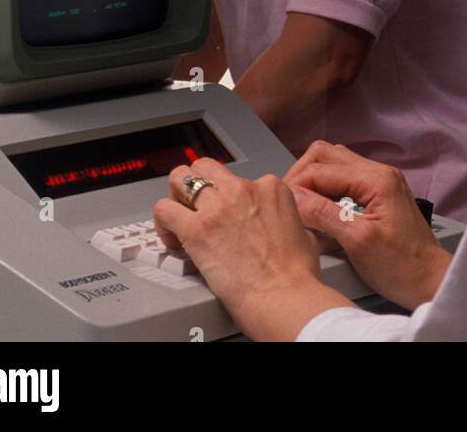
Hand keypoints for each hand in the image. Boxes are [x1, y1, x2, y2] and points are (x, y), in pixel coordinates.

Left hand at [153, 160, 352, 340]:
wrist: (284, 298)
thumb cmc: (296, 276)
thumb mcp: (304, 235)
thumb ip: (288, 221)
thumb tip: (285, 227)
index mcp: (269, 188)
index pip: (238, 177)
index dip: (228, 197)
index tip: (225, 215)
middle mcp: (243, 189)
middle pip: (205, 168)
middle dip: (196, 184)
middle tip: (194, 206)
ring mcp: (218, 206)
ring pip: (180, 178)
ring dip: (176, 196)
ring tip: (178, 216)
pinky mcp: (196, 229)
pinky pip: (164, 210)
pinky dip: (162, 222)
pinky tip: (172, 238)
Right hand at [285, 141, 451, 311]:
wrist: (430, 281)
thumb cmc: (403, 267)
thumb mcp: (357, 242)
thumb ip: (323, 214)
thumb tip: (294, 197)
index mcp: (376, 179)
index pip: (321, 168)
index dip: (296, 185)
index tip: (282, 205)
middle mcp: (379, 173)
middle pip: (326, 155)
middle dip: (302, 174)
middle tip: (289, 201)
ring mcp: (381, 181)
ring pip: (334, 164)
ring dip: (314, 180)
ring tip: (301, 204)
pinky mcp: (379, 194)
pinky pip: (345, 179)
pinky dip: (327, 189)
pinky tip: (319, 209)